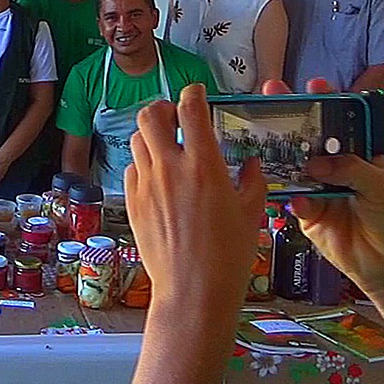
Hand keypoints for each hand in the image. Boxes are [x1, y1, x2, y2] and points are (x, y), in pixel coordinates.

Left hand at [126, 83, 266, 310]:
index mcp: (204, 164)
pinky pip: (131, 169)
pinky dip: (142, 164)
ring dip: (151, 135)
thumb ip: (253, 180)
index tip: (197, 93)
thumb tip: (251, 162)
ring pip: (137, 139)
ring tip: (166, 147)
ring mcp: (147, 184)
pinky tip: (157, 177)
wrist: (193, 290)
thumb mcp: (252, 212)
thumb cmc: (227, 255)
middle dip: (162, 108)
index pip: (190, 108)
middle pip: (150, 115)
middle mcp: (170, 168)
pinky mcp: (133, 202)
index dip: (193, 93)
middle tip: (175, 118)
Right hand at [261, 79, 383, 300]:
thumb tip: (314, 163)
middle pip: (308, 138)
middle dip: (289, 116)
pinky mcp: (306, 214)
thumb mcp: (380, 186)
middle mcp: (334, 167)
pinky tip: (297, 198)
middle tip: (271, 94)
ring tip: (262, 135)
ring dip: (279, 151)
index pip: (340, 122)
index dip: (326, 102)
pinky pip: (292, 199)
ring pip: (294, 165)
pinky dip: (291, 197)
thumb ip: (349, 169)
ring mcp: (317, 189)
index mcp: (357, 154)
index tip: (313, 85)